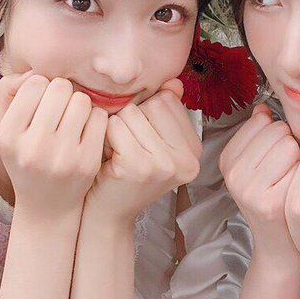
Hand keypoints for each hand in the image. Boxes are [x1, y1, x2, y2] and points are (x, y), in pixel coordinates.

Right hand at [0, 72, 105, 218]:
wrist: (46, 206)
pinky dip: (94, 119)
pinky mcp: (87, 163)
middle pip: (60, 88)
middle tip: (59, 108)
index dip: (41, 86)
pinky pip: (100, 118)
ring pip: (82, 101)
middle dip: (62, 93)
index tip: (40, 102)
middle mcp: (33, 148)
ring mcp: (62, 157)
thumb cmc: (24, 156)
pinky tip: (85, 131)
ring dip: (79, 104)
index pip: (34, 83)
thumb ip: (9, 90)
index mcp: (7, 136)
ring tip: (71, 119)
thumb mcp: (3, 127)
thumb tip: (34, 73)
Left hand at [85, 79, 202, 225]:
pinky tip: (108, 158)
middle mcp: (187, 159)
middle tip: (127, 148)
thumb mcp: (150, 142)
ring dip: (116, 128)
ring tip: (118, 154)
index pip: (168, 101)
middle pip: (152, 104)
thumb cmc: (124, 175)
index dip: (145, 113)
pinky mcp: (139, 165)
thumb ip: (165, 111)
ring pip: (131, 113)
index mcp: (194, 150)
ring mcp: (165, 163)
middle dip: (131, 119)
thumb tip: (173, 83)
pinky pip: (116, 126)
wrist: (107, 215)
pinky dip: (105, 137)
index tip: (141, 141)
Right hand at [219, 104, 299, 263]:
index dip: (276, 133)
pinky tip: (298, 190)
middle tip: (285, 169)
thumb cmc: (274, 201)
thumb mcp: (256, 167)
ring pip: (289, 144)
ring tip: (292, 178)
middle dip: (288, 144)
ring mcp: (250, 189)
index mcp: (227, 160)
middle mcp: (234, 174)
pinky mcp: (271, 202)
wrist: (281, 246)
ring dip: (299, 158)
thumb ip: (258, 135)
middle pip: (277, 129)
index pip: (260, 120)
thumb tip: (262, 109)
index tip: (273, 154)